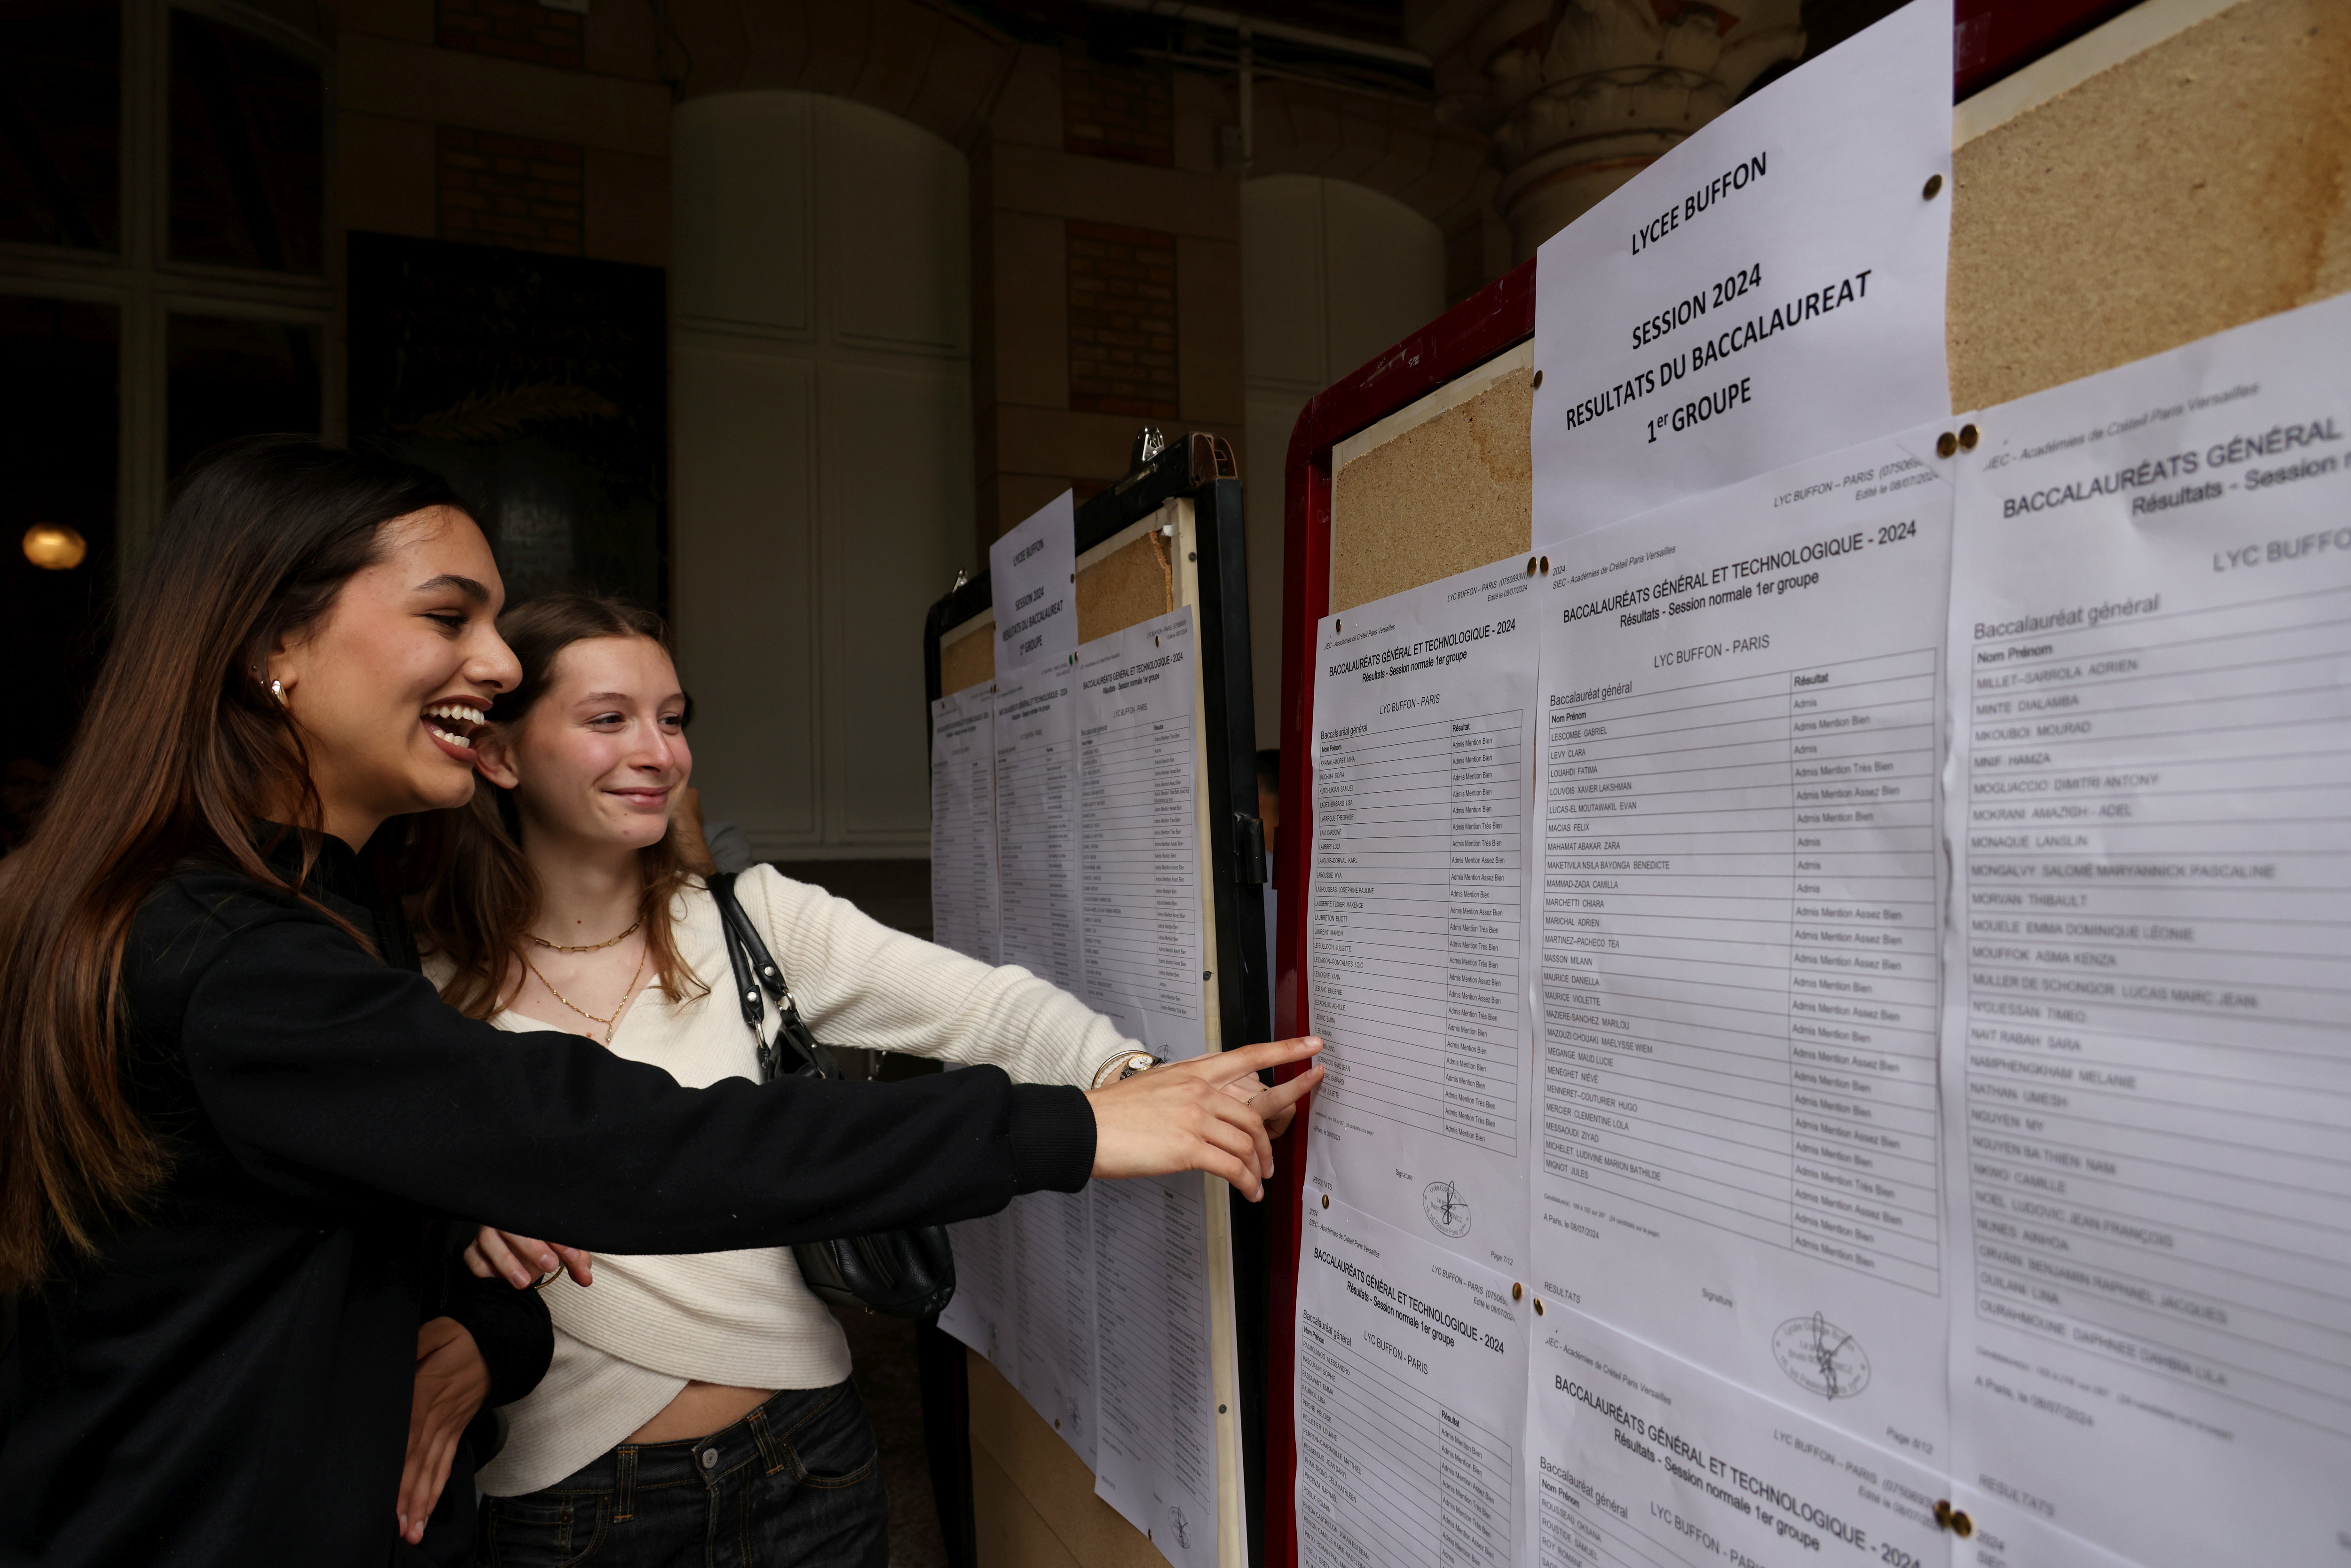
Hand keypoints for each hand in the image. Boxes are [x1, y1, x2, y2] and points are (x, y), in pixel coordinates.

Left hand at [397, 1317, 490, 1545]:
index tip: (390, 1490)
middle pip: (420, 1460)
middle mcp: (440, 1415)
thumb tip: (388, 1368)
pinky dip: (436, 1489)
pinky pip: (446, 1464)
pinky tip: (426, 1510)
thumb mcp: (436, 1331)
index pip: (410, 1431)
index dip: (400, 1463)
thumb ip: (412, 1349)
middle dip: (409, 1496)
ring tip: (412, 1530)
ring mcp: (450, 1425)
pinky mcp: (457, 1430)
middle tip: (400, 1527)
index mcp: (428, 1390)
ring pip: (433, 1469)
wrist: (501, 1341)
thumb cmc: (463, 1335)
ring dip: (422, 1501)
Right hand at [465, 1225, 593, 1288]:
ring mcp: (487, 1232)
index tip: (573, 1257)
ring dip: (506, 1261)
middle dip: (532, 1246)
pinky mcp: (473, 1250)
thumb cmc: (543, 1247)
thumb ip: (576, 1262)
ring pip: (488, 1240)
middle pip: (513, 1225)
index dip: (559, 1239)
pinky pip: (472, 1257)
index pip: (544, 1219)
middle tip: (550, 1265)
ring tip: (525, 1282)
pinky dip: (484, 1269)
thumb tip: (586, 1279)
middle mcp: (507, 1218)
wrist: (517, 1256)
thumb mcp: (563, 1253)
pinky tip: (498, 1280)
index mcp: (530, 1212)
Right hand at [1086, 1037, 1322, 1199]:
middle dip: (1270, 1144)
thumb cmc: (1115, 1112)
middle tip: (1270, 1162)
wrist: (1086, 1128)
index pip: (1248, 1055)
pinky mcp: (1188, 1147)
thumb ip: (1189, 1091)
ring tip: (1257, 1183)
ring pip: (1247, 1144)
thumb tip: (1208, 1107)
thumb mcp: (1157, 1086)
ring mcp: (1196, 1117)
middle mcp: (1199, 1090)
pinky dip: (1247, 1183)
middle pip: (1255, 1114)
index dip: (1285, 1049)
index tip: (1313, 1046)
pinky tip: (1247, 1191)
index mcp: (1193, 1072)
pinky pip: (1233, 1167)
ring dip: (1258, 1169)